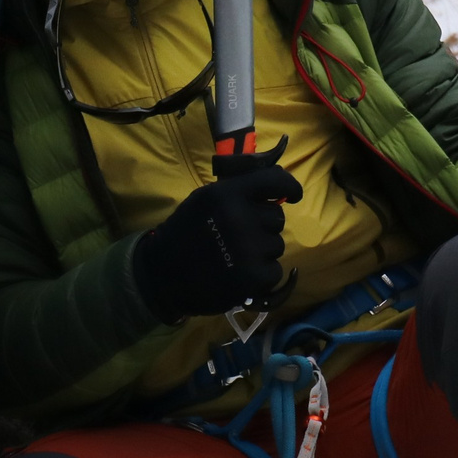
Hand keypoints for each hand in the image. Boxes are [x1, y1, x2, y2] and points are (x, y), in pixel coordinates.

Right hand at [131, 152, 303, 321]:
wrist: (163, 274)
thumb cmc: (186, 233)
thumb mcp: (206, 199)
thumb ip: (238, 190)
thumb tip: (277, 183)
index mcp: (226, 194)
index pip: (274, 181)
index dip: (290, 186)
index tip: (294, 195)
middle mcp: (239, 218)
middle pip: (277, 217)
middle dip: (264, 225)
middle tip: (242, 236)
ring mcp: (248, 249)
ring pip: (277, 245)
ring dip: (262, 251)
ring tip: (237, 256)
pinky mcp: (252, 277)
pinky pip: (275, 271)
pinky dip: (262, 275)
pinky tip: (241, 274)